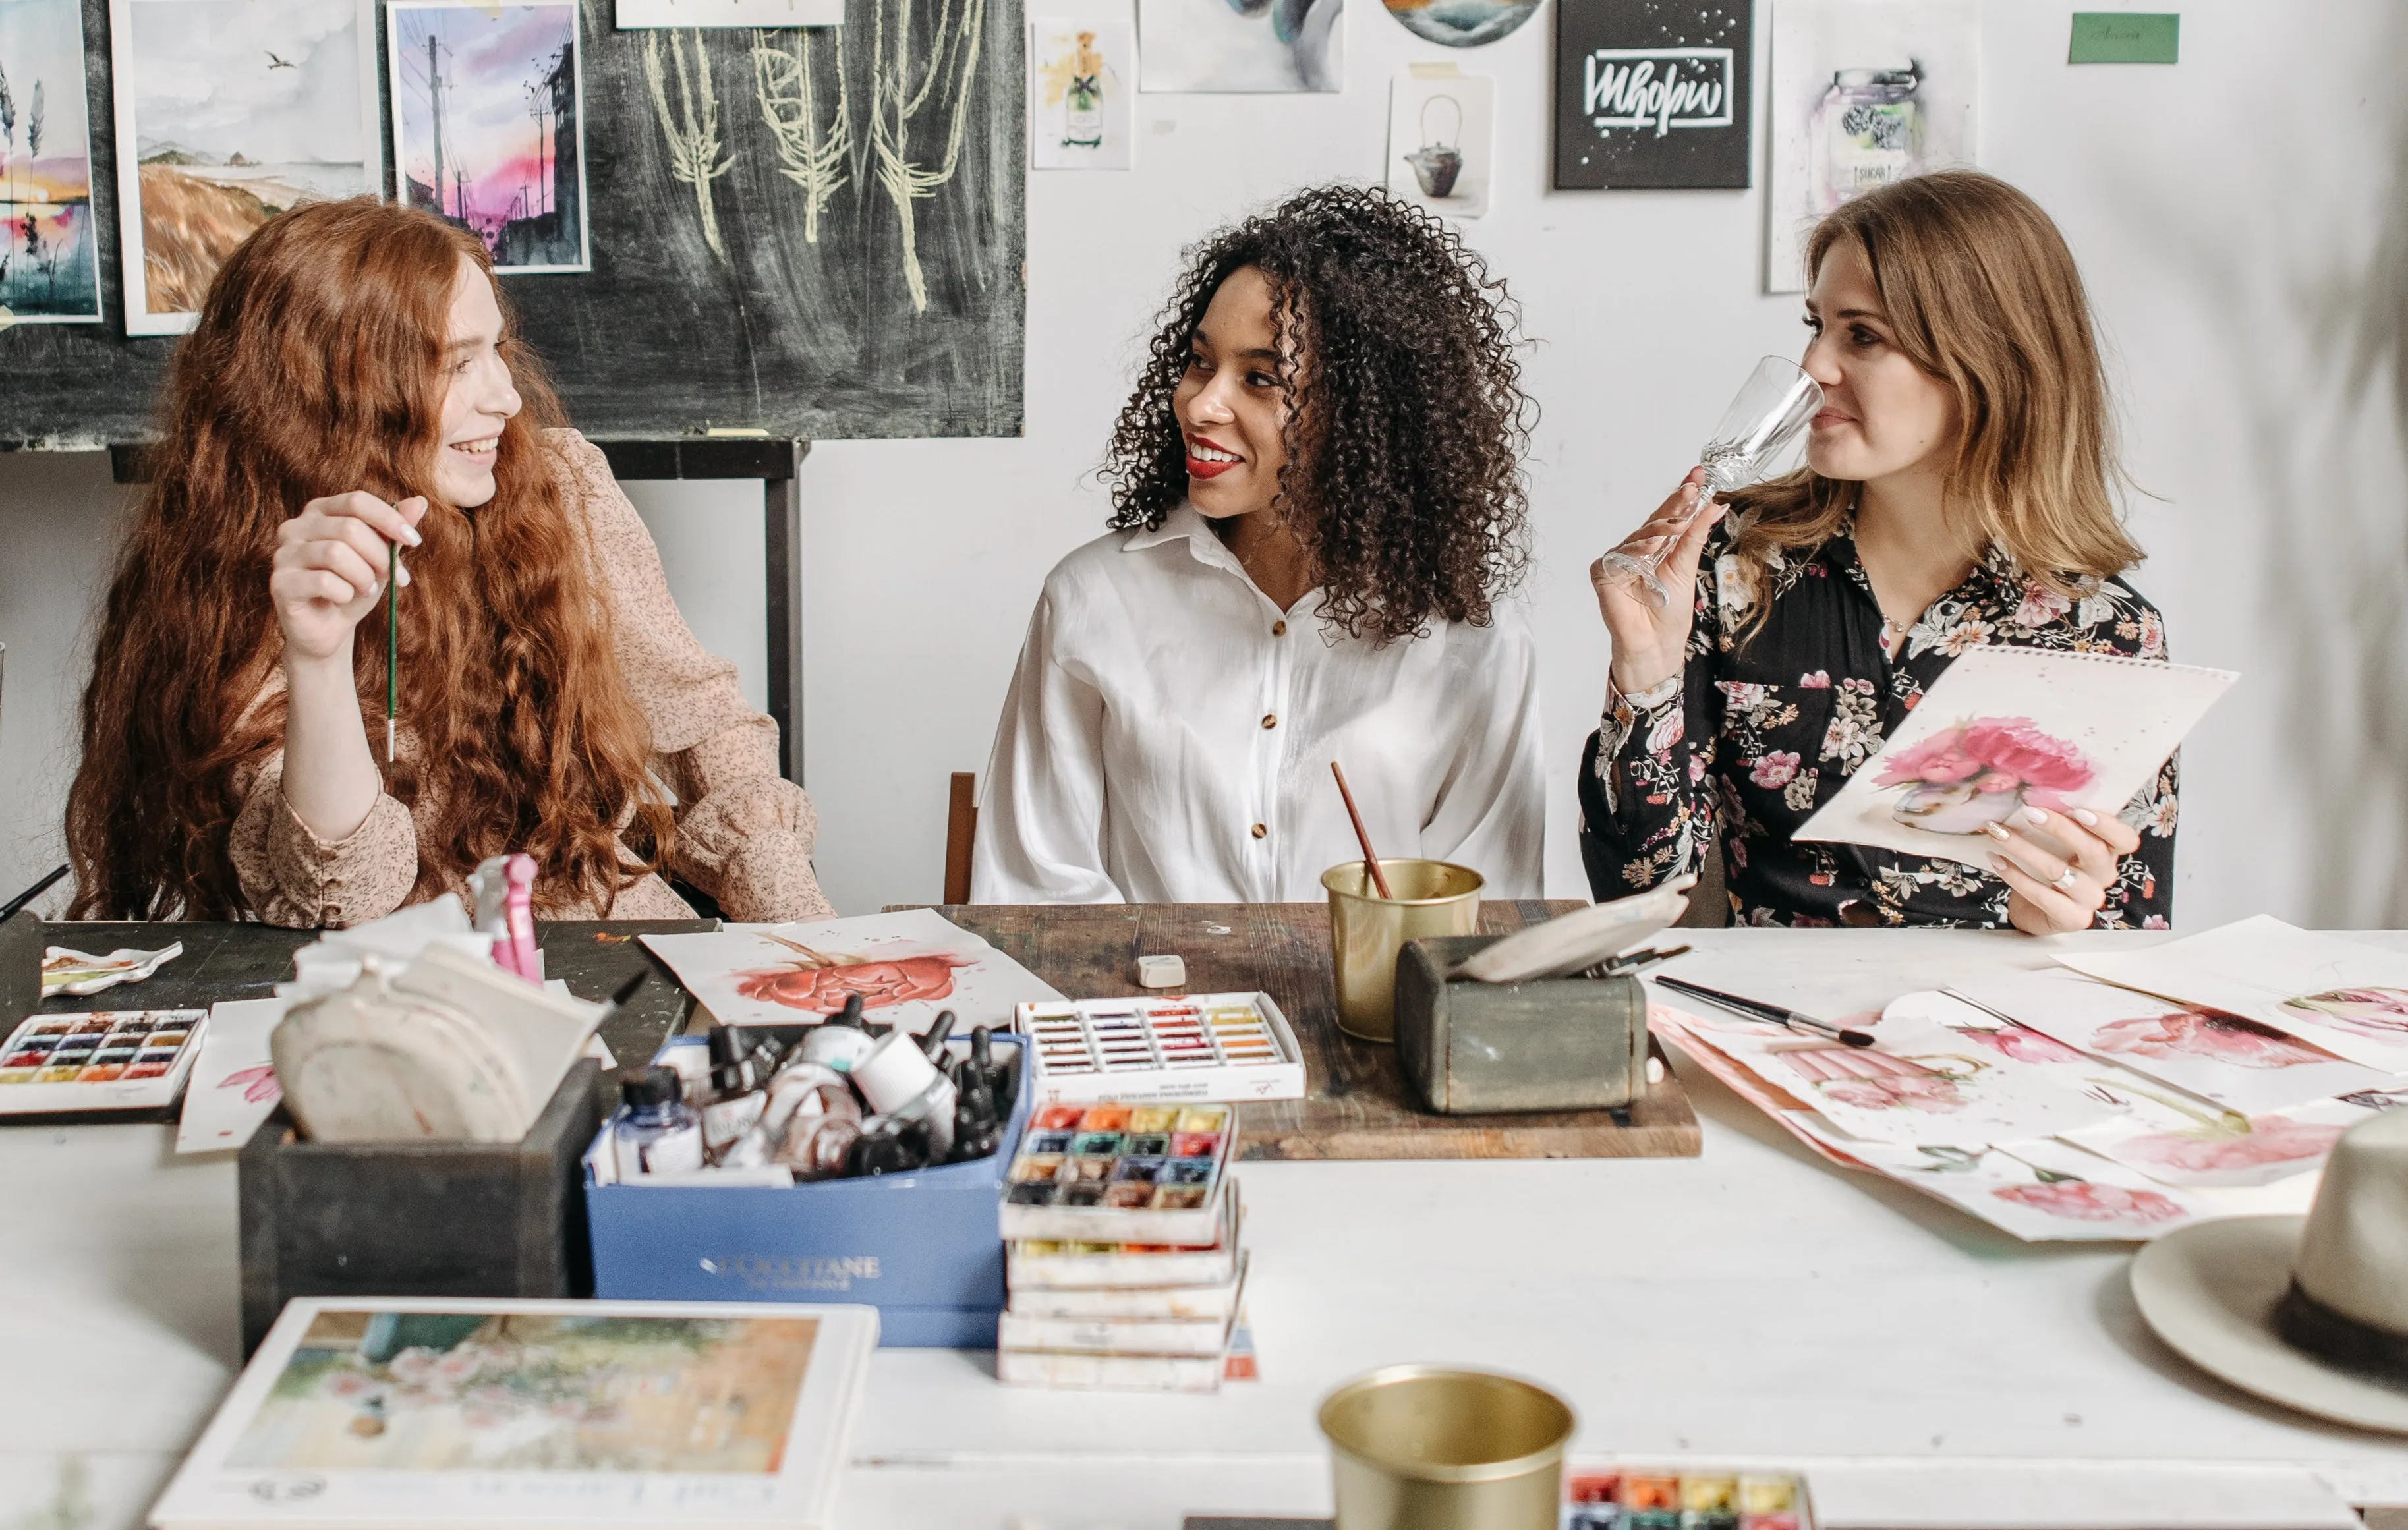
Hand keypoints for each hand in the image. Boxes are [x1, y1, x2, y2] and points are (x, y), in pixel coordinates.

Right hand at [270, 492, 425, 665]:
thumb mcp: (381, 558)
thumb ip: (395, 531)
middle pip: (350, 528)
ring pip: (336, 553)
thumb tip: (419, 502)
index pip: (356, 501)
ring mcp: (284, 554)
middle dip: (380, 556)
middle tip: (392, 578)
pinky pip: (323, 582)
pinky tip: (344, 599)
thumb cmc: (355, 587)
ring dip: (364, 576)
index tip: (414, 541)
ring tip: (366, 589)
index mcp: (320, 512)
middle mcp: (296, 526)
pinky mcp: (280, 583)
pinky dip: (345, 593)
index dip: (389, 519)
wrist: (330, 629)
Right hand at [1592, 468, 1721, 694]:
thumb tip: (1715, 506)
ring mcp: (1620, 560)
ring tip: (1677, 525)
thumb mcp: (1687, 567)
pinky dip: (1635, 552)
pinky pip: (1618, 556)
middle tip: (1692, 489)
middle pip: (1654, 519)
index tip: (1698, 474)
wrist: (1657, 644)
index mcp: (1658, 546)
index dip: (1683, 495)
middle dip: (1675, 504)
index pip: (1669, 514)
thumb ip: (1695, 536)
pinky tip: (1650, 549)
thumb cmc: (1670, 612)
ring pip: (1638, 535)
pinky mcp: (1604, 574)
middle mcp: (1637, 549)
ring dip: (1658, 528)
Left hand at [1983, 804, 2144, 934]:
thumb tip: (2033, 794)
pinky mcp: (2072, 918)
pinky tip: (1997, 860)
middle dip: (2059, 828)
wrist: (2035, 911)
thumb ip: (2061, 826)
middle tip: (2029, 812)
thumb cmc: (2050, 869)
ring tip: (1997, 833)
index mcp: (2108, 853)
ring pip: (2059, 871)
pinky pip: (2042, 896)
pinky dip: (2015, 876)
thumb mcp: (2060, 846)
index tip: (2078, 809)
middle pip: (2092, 850)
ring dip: (2024, 848)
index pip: (2125, 839)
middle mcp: (2104, 876)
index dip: (2107, 825)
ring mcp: (2090, 899)